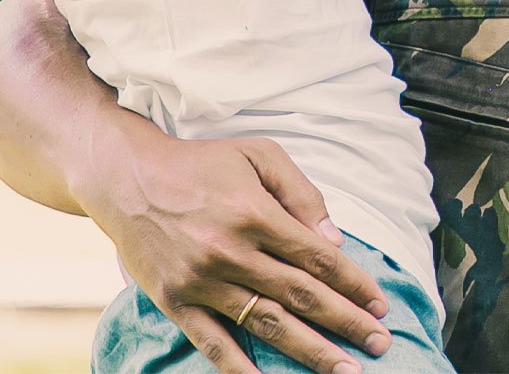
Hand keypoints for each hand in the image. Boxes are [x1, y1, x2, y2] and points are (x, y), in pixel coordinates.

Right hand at [76, 123, 391, 373]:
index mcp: (255, 213)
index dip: (353, 283)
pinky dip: (239, 367)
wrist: (128, 177)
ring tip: (343, 370)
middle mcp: (230, 251)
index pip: (317, 257)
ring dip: (309, 350)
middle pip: (300, 295)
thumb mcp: (260, 155)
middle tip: (380, 344)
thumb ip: (301, 194)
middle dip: (345, 322)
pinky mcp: (175, 301)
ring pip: (266, 323)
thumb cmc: (203, 163)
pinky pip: (212, 342)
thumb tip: (334, 240)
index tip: (380, 305)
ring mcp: (201, 281)